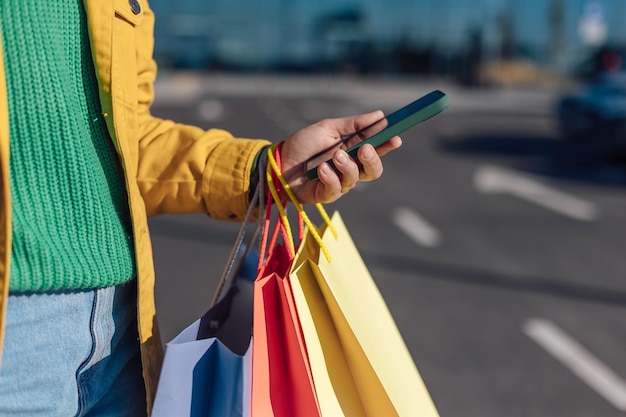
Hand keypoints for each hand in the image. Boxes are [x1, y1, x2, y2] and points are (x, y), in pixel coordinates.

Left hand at [279, 110, 401, 203]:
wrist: (277, 161)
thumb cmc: (302, 144)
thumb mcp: (328, 128)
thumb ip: (354, 124)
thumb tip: (380, 115)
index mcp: (352, 151)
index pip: (376, 150)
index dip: (387, 145)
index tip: (396, 137)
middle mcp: (348, 169)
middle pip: (373, 171)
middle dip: (372, 159)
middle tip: (365, 148)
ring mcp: (338, 183)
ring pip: (355, 178)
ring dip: (346, 165)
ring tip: (334, 156)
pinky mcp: (325, 195)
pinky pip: (336, 189)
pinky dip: (330, 177)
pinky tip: (320, 169)